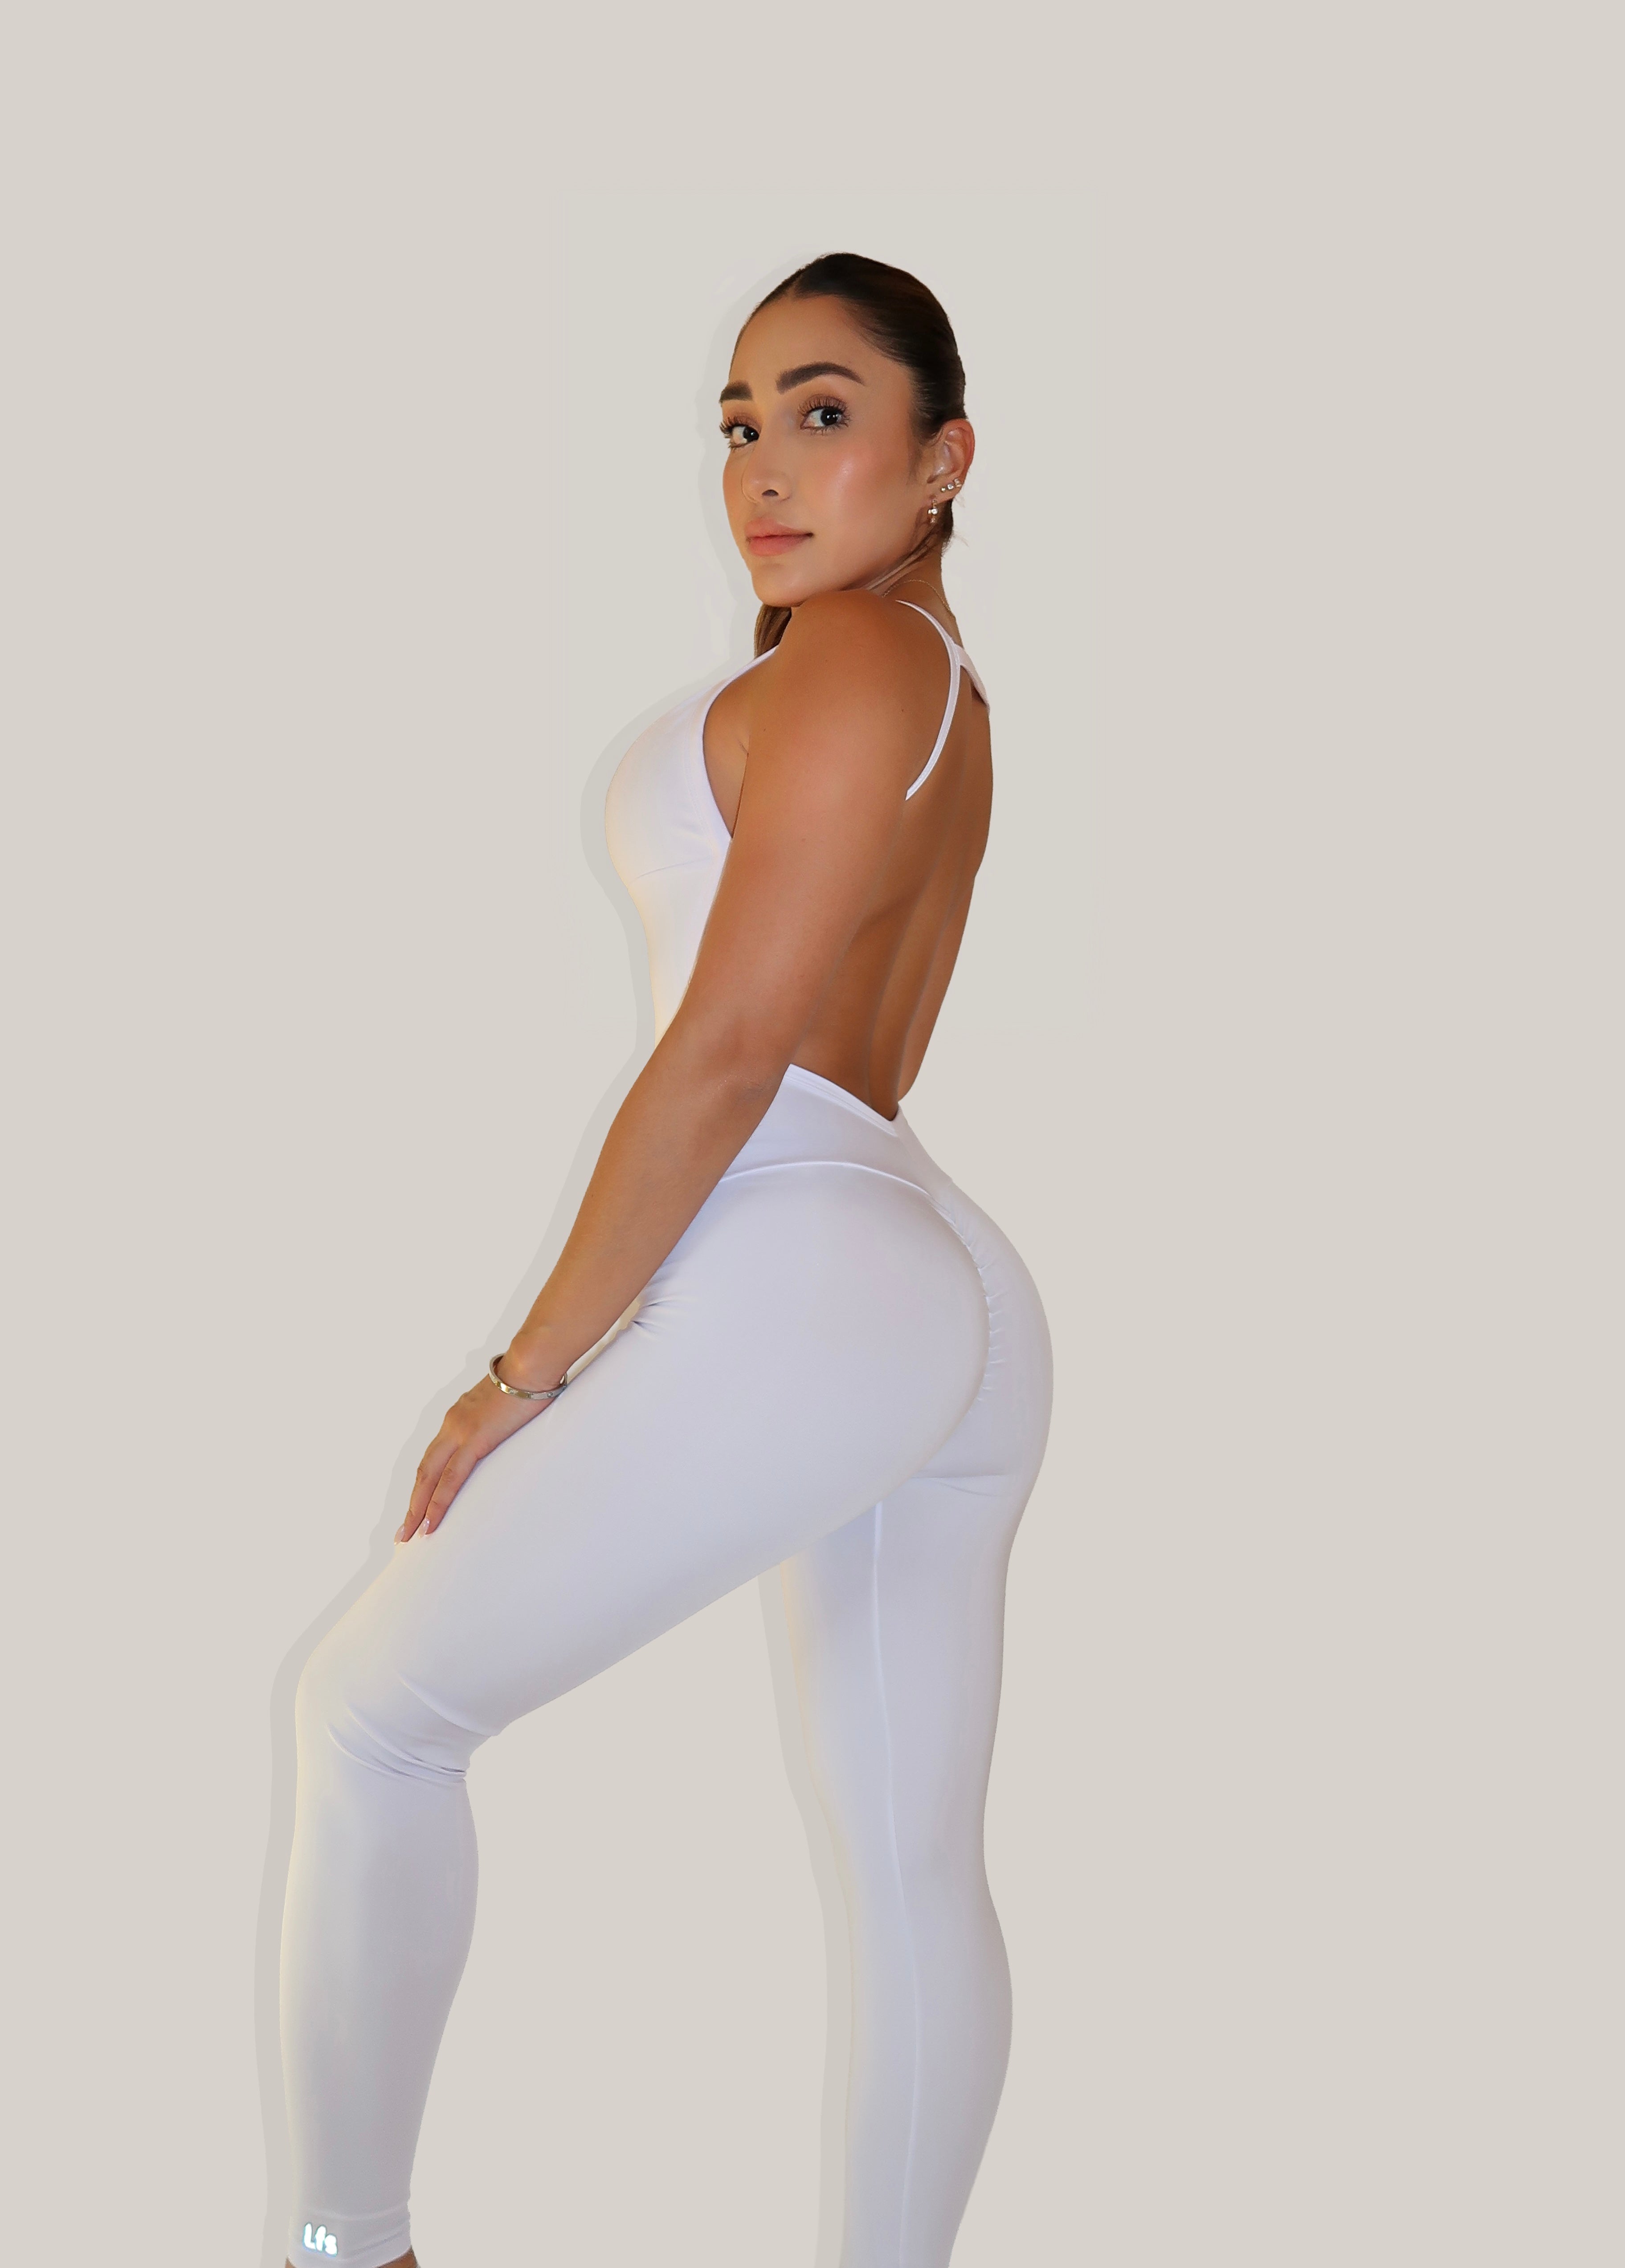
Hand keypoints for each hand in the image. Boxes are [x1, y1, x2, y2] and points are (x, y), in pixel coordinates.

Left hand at [397, 1367, 558, 1542]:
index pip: (434, 1458)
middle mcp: (451, 1424)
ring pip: (429, 1478)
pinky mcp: (474, 1440)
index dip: (423, 1484)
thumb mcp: (505, 1403)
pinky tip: (431, 1522)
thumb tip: (506, 1425)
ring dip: (417, 1508)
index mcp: (458, 1417)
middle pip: (424, 1471)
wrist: (532, 1363)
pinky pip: (451, 1479)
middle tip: (403, 1532)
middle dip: (412, 1503)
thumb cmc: (528, 1378)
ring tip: (410, 1534)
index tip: (418, 1505)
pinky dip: (437, 1502)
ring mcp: (459, 1432)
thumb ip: (497, 1418)